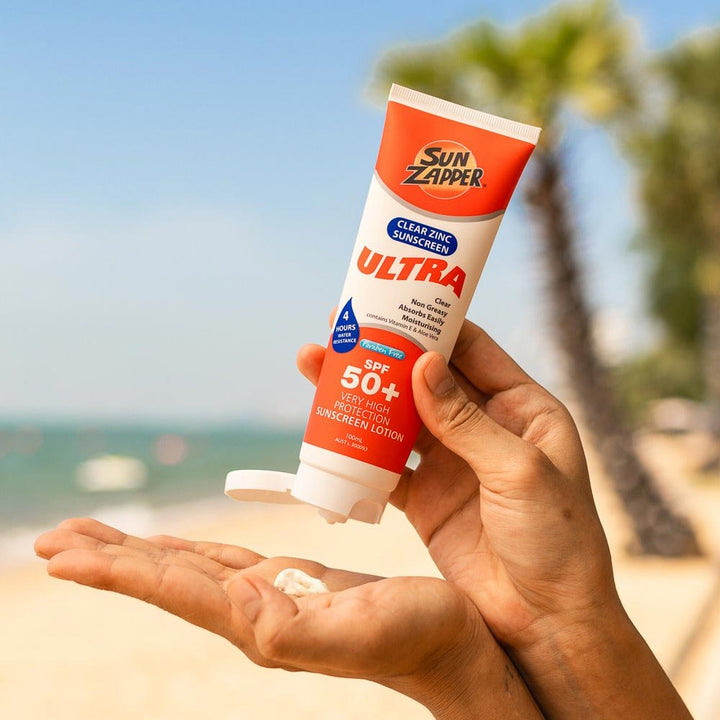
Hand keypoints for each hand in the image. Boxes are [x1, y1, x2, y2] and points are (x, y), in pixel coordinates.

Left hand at [35, 518, 541, 719]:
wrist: (454, 645)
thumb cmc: (422, 634)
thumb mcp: (364, 629)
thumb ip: (295, 629)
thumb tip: (239, 605)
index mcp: (261, 622)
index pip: (174, 591)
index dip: (117, 571)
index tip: (60, 556)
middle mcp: (253, 611)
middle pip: (166, 579)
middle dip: (109, 557)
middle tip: (54, 539)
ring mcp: (268, 595)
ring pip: (187, 568)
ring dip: (138, 552)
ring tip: (93, 537)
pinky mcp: (289, 580)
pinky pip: (223, 559)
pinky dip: (188, 548)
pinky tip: (174, 545)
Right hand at [299, 320, 614, 645]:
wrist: (542, 622)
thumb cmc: (556, 541)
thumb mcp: (518, 470)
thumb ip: (466, 419)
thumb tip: (423, 364)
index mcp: (522, 409)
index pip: (472, 350)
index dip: (432, 323)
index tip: (393, 301)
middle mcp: (484, 428)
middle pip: (425, 379)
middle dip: (385, 354)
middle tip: (341, 328)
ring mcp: (451, 462)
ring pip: (398, 417)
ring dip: (363, 395)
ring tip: (319, 367)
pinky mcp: (424, 496)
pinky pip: (384, 462)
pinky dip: (358, 448)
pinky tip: (329, 428)